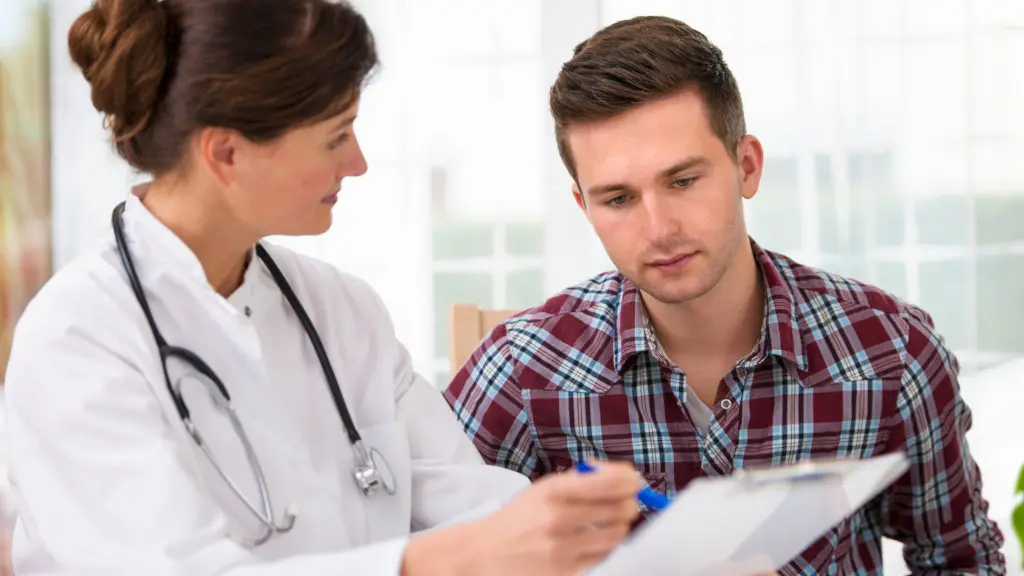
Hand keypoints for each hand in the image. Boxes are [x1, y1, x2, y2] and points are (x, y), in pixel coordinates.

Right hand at [468, 461, 641, 574]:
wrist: (484, 553)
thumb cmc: (518, 518)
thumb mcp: (543, 489)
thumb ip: (580, 479)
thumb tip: (621, 475)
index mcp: (553, 490)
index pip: (608, 481)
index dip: (630, 481)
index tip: (634, 481)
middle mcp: (558, 517)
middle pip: (619, 508)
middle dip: (629, 504)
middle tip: (628, 502)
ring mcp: (562, 547)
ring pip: (616, 534)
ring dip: (620, 526)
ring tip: (612, 522)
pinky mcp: (565, 570)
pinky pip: (602, 556)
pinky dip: (606, 547)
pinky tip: (596, 541)